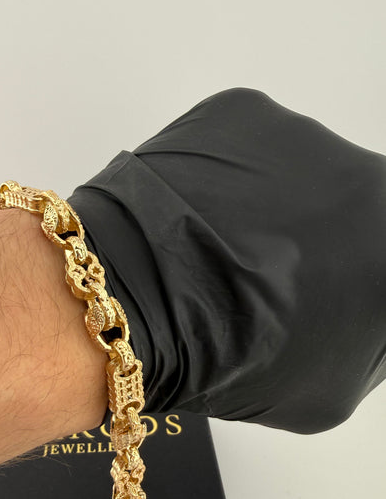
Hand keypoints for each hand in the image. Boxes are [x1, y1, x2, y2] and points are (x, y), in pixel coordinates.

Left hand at [69, 87, 385, 433]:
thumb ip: (364, 341)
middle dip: (316, 241)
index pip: (374, 262)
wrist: (137, 307)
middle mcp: (364, 174)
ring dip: (270, 208)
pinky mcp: (243, 110)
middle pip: (345, 211)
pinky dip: (225, 181)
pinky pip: (244, 150)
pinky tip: (197, 219)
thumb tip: (351, 308)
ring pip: (297, 176)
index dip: (345, 284)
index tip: (320, 297)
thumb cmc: (229, 356)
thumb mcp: (329, 388)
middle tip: (268, 277)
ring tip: (221, 250)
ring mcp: (302, 133)